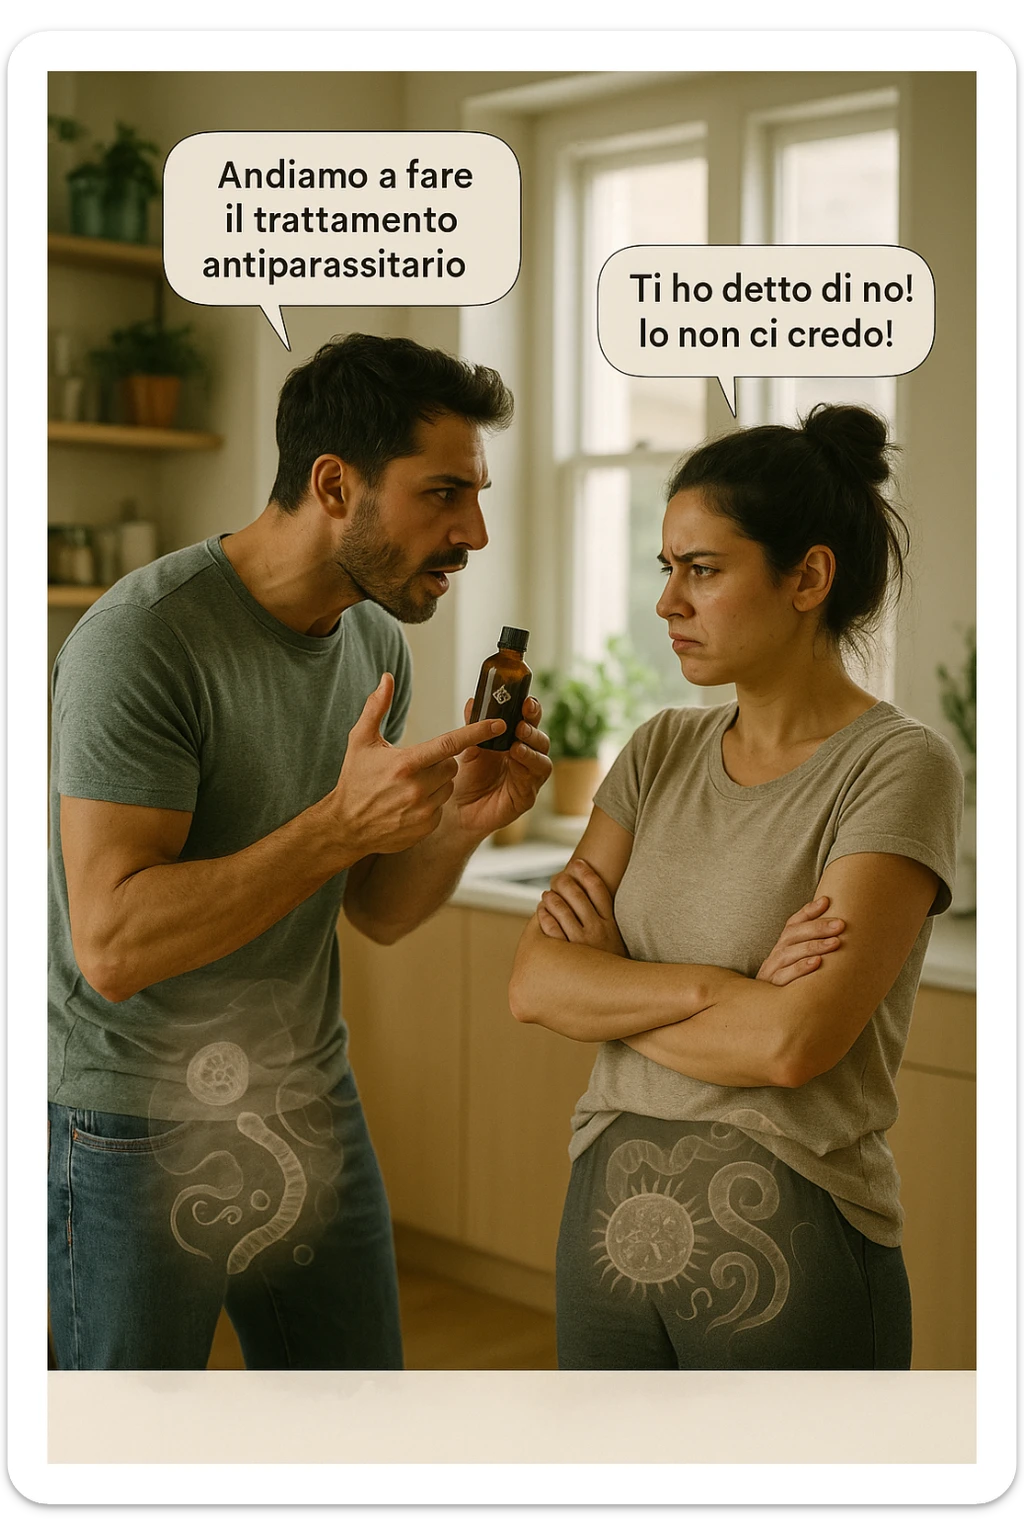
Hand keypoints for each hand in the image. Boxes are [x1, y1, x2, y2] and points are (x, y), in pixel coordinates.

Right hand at [330, 674, 505, 856]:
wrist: (346, 826)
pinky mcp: (427, 825)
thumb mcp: (360, 741)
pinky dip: (431, 803)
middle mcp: (417, 787)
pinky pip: (442, 806)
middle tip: (415, 767)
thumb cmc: (355, 779)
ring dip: (436, 783)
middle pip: (450, 766)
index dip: (477, 732)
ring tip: (409, 787)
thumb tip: (388, 678)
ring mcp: (423, 809)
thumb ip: (377, 707)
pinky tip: (409, 804)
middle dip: (439, 763)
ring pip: (448, 786)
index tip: (499, 723)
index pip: (449, 743)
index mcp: (405, 763)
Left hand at [449, 696, 552, 835]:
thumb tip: (472, 701)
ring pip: (542, 761)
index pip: (530, 723)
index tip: (527, 700)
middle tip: (521, 724)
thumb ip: (473, 726)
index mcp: (516, 742)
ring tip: (517, 743)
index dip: (532, 711)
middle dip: (533, 729)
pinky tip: (516, 759)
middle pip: (541, 740)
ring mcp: (529, 778)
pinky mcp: (526, 797)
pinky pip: (532, 781)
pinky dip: (526, 768)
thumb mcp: (469, 747)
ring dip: (532, 749)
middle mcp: (527, 759)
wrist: (457, 808)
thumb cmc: (467, 777)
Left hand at [536, 858, 627, 956]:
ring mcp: (582, 942)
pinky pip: (551, 929)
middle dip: (564, 881)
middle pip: (577, 894)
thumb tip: (590, 896)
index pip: (598, 888)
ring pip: (561, 908)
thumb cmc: (611, 964)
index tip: (576, 863)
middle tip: (557, 878)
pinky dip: (544, 916)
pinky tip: (542, 912)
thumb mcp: (616, 939)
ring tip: (548, 895)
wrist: (615, 994)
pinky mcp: (568, 956)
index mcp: (611, 922)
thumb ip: (605, 919)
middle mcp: (598, 929)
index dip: (586, 872)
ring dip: (551, 897)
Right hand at [756, 896, 844, 986]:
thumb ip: (812, 949)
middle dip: (818, 927)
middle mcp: (776, 956)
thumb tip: (837, 928)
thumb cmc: (790, 987)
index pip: (793, 924)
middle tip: (841, 924)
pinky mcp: (772, 989)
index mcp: (782, 947)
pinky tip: (817, 963)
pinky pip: (785, 976)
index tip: (826, 901)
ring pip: (790, 953)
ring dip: (813, 946)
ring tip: (835, 943)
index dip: (808, 911)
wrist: (767, 1015)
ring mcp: (772, 972)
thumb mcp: (798, 965)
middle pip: (793, 935)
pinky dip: (801, 968)